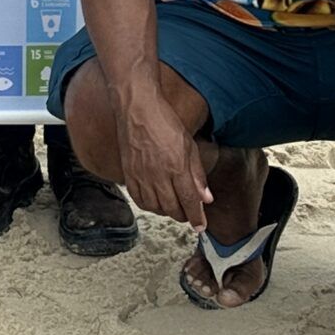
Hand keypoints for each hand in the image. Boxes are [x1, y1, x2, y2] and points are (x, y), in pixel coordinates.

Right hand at [116, 91, 211, 228]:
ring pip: (155, 207)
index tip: (201, 226)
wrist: (137, 108)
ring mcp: (141, 175)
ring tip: (173, 207)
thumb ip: (197, 174)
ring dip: (167, 212)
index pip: (189, 201)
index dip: (196, 217)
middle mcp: (158, 175)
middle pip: (172, 208)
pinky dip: (149, 206)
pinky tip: (155, 202)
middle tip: (189, 214)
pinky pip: (138, 199)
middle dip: (183, 216)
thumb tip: (206, 198)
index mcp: (176, 166)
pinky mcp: (128, 173)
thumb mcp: (189, 145)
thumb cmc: (164, 121)